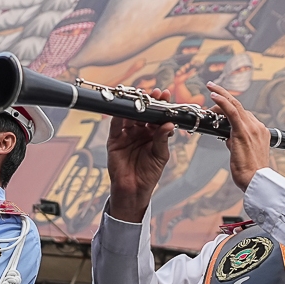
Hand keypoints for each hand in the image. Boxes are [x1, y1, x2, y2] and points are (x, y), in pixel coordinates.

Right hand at [106, 89, 174, 222]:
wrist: (134, 189)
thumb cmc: (149, 174)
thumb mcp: (160, 156)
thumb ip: (162, 139)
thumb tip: (169, 125)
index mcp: (154, 134)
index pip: (158, 116)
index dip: (161, 106)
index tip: (164, 95)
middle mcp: (141, 132)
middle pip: (144, 113)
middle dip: (148, 102)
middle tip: (153, 94)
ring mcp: (127, 134)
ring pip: (129, 116)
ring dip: (133, 106)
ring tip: (138, 99)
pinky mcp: (115, 140)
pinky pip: (115, 125)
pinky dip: (118, 116)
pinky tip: (122, 110)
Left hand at [207, 82, 270, 190]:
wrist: (256, 181)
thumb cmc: (249, 172)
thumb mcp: (243, 153)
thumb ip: (236, 142)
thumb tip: (228, 138)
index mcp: (260, 131)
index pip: (243, 114)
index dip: (229, 107)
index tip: (220, 103)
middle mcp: (257, 127)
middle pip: (239, 106)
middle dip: (224, 96)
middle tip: (212, 89)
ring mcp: (252, 128)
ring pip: (235, 105)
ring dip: (221, 95)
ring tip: (210, 89)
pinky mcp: (243, 132)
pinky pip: (231, 112)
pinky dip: (222, 101)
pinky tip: (213, 95)